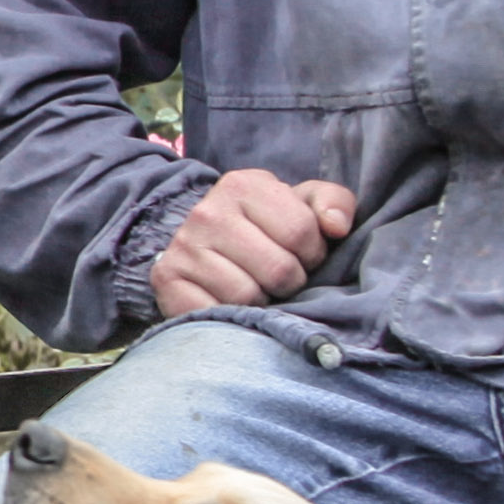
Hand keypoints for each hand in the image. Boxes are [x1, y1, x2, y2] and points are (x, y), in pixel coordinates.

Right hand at [149, 164, 357, 314]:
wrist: (202, 246)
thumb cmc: (265, 228)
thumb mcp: (302, 205)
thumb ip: (333, 204)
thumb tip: (336, 227)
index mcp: (244, 184)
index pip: (301, 231)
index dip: (312, 254)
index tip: (301, 256)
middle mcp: (208, 211)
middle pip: (278, 270)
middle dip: (289, 282)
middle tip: (278, 278)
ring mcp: (184, 247)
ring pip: (248, 297)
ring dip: (261, 302)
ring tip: (256, 289)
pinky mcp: (166, 280)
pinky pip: (216, 314)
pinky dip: (231, 318)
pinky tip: (230, 304)